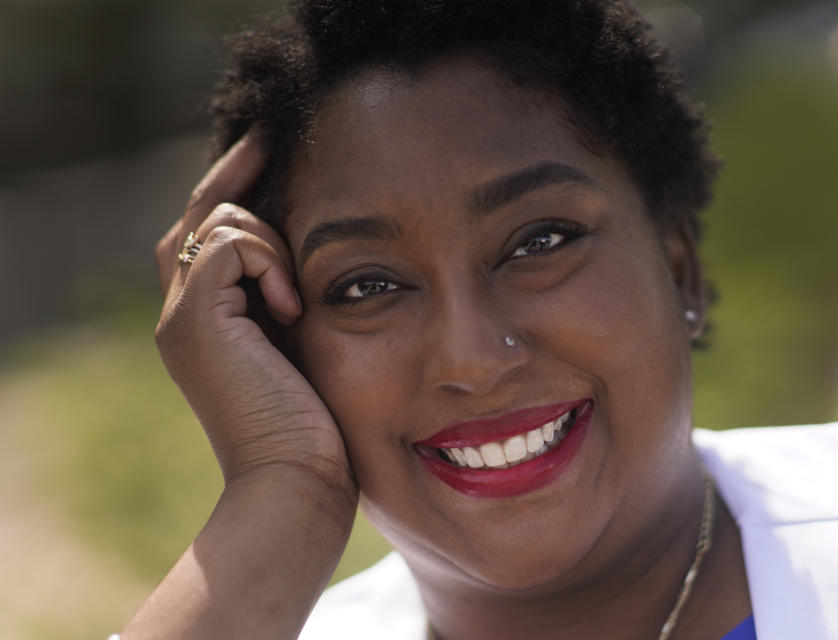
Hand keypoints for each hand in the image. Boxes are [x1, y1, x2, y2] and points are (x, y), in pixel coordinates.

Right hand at [154, 130, 355, 499]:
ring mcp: (182, 316)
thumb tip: (316, 256)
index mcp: (211, 321)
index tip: (273, 150)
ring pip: (216, 220)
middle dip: (235, 171)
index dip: (238, 189)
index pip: (213, 235)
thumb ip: (296, 300)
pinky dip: (267, 258)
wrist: (295, 482)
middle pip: (200, 215)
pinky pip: (226, 241)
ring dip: (270, 237)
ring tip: (298, 295)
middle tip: (271, 135)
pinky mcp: (193, 320)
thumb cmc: (319, 428)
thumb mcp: (308, 347)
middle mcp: (184, 313)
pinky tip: (292, 304)